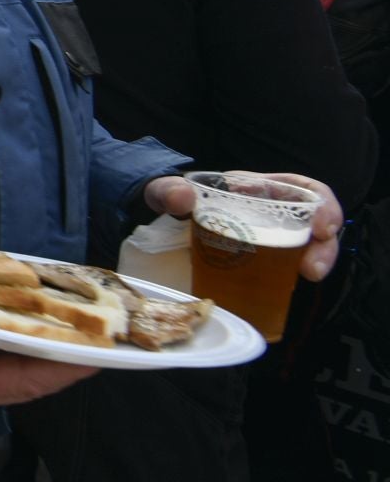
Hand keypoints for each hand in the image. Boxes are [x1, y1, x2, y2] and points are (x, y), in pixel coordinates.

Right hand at [0, 298, 98, 414]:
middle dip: (72, 364)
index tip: (96, 354)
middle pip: (34, 382)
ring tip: (94, 335)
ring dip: (60, 357)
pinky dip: (39, 351)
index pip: (20, 381)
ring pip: (28, 376)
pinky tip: (55, 331)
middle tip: (112, 340)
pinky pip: (16, 367)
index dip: (60, 369)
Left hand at [144, 171, 341, 281]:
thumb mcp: (166, 192)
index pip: (304, 190)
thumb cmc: (172, 201)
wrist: (158, 222)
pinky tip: (282, 293)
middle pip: (314, 224)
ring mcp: (269, 237)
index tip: (324, 227)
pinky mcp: (261, 261)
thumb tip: (182, 198)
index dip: (323, 205)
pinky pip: (285, 270)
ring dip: (316, 262)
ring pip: (307, 248)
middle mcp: (272, 211)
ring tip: (306, 277)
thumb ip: (168, 191)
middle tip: (312, 269)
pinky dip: (290, 281)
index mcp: (258, 187)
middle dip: (324, 245)